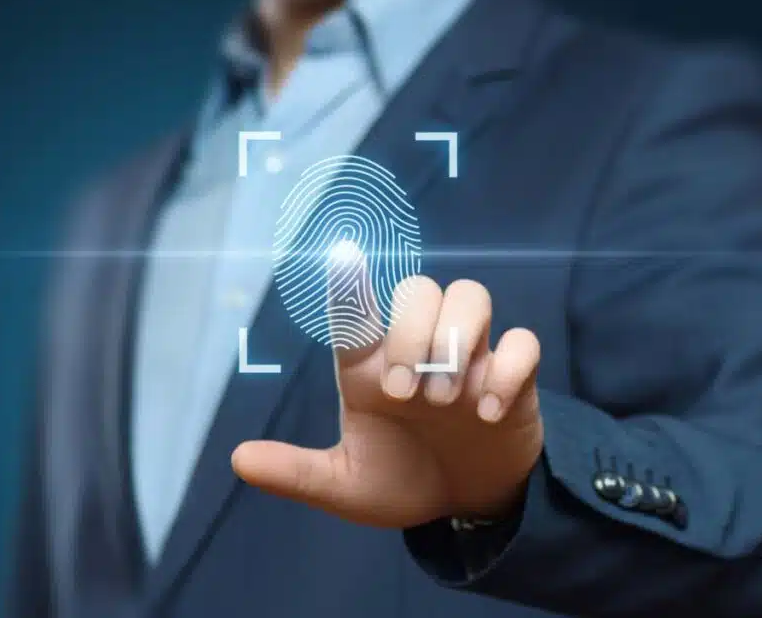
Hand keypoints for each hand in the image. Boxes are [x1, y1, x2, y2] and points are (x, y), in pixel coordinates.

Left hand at [232, 241, 543, 527]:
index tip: (342, 258)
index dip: (350, 282)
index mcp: (371, 367)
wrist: (464, 503)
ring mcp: (469, 358)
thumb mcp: (346, 486)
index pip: (357, 311)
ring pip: (471, 296)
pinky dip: (508, 369)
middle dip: (412, 333)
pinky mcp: (514, 378)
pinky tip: (490, 412)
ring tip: (448, 400)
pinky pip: (522, 343)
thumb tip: (238, 460)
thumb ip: (298, 472)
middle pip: (418, 290)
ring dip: (456, 340)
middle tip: (407, 392)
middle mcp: (418, 349)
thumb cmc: (402, 480)